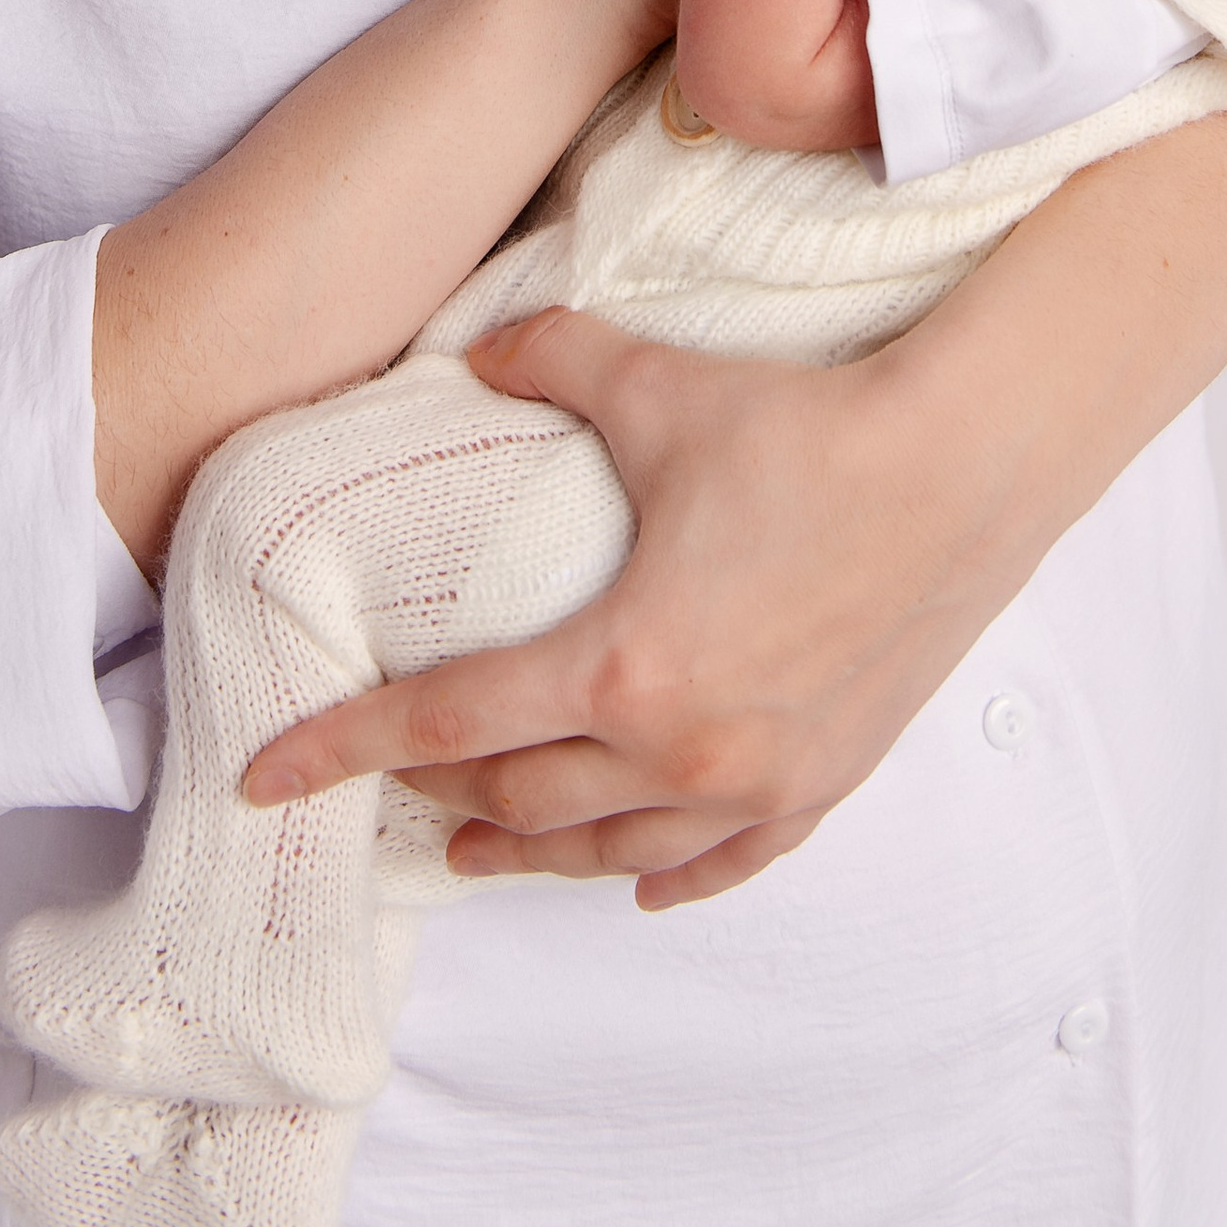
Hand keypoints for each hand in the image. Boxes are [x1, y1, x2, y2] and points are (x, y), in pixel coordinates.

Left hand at [241, 305, 1034, 905]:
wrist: (961, 469)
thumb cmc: (811, 431)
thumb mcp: (659, 386)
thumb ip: (552, 362)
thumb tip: (478, 348)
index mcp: (621, 666)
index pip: (448, 722)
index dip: (345, 747)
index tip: (265, 774)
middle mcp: (682, 747)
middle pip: (523, 797)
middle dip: (441, 794)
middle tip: (389, 781)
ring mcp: (756, 780)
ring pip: (611, 846)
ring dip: (533, 849)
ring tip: (476, 846)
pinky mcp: (821, 782)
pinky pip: (725, 858)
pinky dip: (667, 870)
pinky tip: (637, 878)